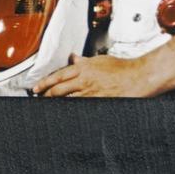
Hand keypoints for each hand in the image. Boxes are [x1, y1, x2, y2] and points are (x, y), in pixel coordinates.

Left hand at [33, 34, 174, 97]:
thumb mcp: (100, 60)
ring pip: (67, 101)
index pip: (57, 76)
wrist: (138, 76)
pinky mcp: (98, 102)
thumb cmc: (122, 68)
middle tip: (39, 99)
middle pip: (58, 90)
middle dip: (46, 96)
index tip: (36, 88)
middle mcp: (84, 81)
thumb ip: (85, 61)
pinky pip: (81, 107)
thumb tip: (74, 59)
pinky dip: (72, 110)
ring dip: (57, 105)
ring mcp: (91, 93)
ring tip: (49, 108)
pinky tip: (67, 114)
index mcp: (83, 69)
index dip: (44, 83)